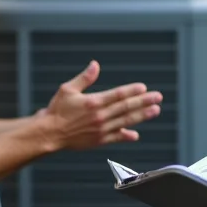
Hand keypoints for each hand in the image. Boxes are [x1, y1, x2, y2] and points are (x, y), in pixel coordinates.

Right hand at [40, 60, 162, 150]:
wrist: (49, 134)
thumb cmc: (57, 110)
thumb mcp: (68, 89)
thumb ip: (84, 78)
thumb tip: (95, 65)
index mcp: (93, 102)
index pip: (118, 95)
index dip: (132, 91)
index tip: (144, 88)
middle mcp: (100, 116)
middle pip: (126, 107)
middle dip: (144, 102)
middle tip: (158, 97)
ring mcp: (101, 130)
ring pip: (126, 121)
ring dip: (142, 116)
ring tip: (155, 110)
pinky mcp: (98, 141)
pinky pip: (116, 138)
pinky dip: (126, 136)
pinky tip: (136, 134)